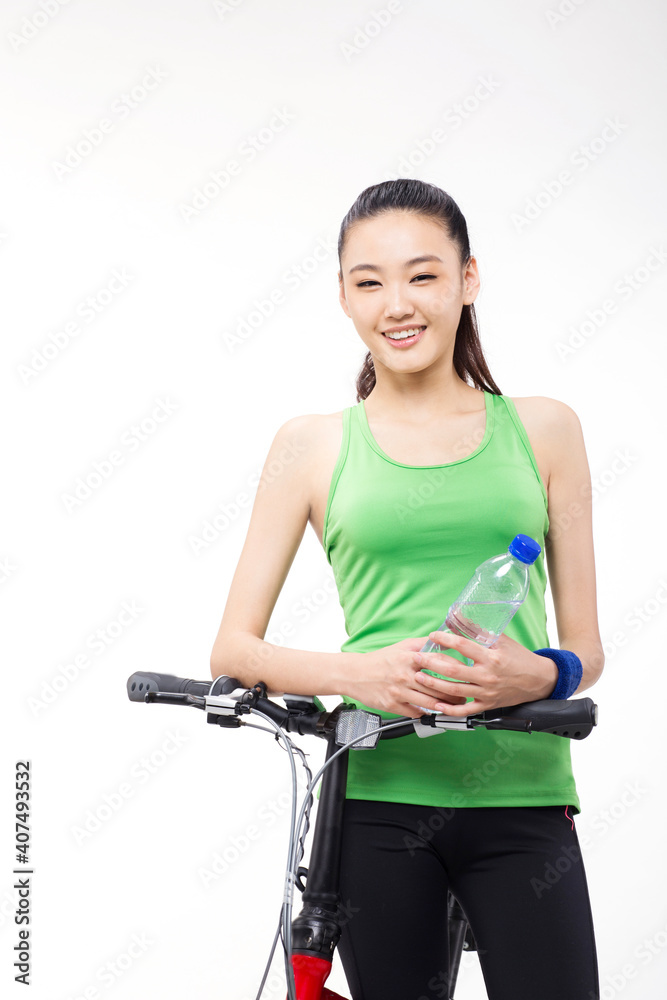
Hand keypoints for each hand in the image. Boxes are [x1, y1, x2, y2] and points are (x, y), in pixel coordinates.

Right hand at [346, 636, 468, 719]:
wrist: (355, 674)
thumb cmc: (380, 660)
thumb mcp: (401, 646)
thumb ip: (422, 644)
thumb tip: (442, 639)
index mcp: (408, 658)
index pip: (439, 663)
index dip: (455, 669)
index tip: (465, 673)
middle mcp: (404, 675)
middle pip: (437, 686)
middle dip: (455, 693)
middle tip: (465, 696)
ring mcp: (399, 692)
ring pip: (429, 702)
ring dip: (445, 706)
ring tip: (454, 707)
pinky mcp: (393, 705)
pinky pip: (415, 712)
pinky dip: (426, 713)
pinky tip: (433, 712)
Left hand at [414, 630, 558, 715]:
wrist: (539, 680)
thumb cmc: (520, 658)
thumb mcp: (502, 640)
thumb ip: (480, 631)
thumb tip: (459, 617)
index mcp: (491, 657)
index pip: (463, 646)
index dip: (445, 639)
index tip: (433, 635)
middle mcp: (487, 676)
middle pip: (453, 670)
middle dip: (431, 663)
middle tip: (416, 658)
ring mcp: (486, 693)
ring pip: (455, 691)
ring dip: (434, 684)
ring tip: (418, 677)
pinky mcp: (488, 705)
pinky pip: (465, 711)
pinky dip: (449, 709)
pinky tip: (436, 705)